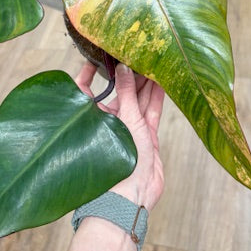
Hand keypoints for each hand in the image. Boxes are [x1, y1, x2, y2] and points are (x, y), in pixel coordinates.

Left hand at [76, 62, 164, 212]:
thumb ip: (127, 92)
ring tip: (154, 62)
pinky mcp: (146, 135)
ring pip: (138, 99)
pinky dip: (156, 97)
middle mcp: (111, 120)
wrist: (133, 197)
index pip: (87, 89)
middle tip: (138, 53)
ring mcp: (129, 128)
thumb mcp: (124, 120)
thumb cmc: (117, 164)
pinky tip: (163, 82)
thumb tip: (123, 66)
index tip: (99, 56)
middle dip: (129, 73)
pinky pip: (151, 111)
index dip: (92, 72)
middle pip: (120, 90)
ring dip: (145, 82)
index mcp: (94, 117)